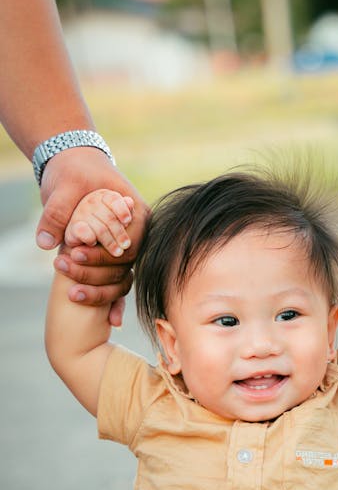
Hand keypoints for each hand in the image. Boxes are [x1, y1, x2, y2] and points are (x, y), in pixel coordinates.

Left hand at [38, 146, 148, 323]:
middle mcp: (139, 235)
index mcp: (137, 213)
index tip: (76, 251)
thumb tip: (47, 243)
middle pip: (125, 263)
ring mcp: (128, 250)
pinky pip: (119, 284)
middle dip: (96, 270)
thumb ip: (56, 214)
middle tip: (66, 267)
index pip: (128, 241)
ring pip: (121, 277)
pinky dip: (114, 301)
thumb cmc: (74, 174)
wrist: (75, 167)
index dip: (104, 251)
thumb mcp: (64, 188)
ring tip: (72, 293)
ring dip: (99, 289)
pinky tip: (111, 322)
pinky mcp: (115, 261)